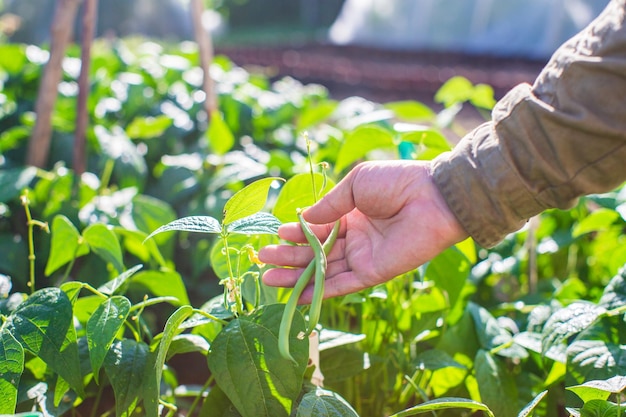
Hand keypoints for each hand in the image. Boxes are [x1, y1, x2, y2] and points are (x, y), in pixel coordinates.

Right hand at [259, 160, 467, 302]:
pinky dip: (319, 291)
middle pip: (314, 252)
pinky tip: (296, 296)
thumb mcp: (357, 183)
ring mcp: (363, 256)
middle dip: (288, 256)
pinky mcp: (373, 273)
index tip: (276, 234)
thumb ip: (330, 204)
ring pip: (323, 270)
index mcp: (351, 213)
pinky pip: (341, 284)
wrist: (433, 197)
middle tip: (263, 260)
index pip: (316, 228)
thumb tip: (304, 219)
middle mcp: (355, 237)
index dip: (296, 232)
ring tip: (267, 278)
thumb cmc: (397, 182)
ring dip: (296, 276)